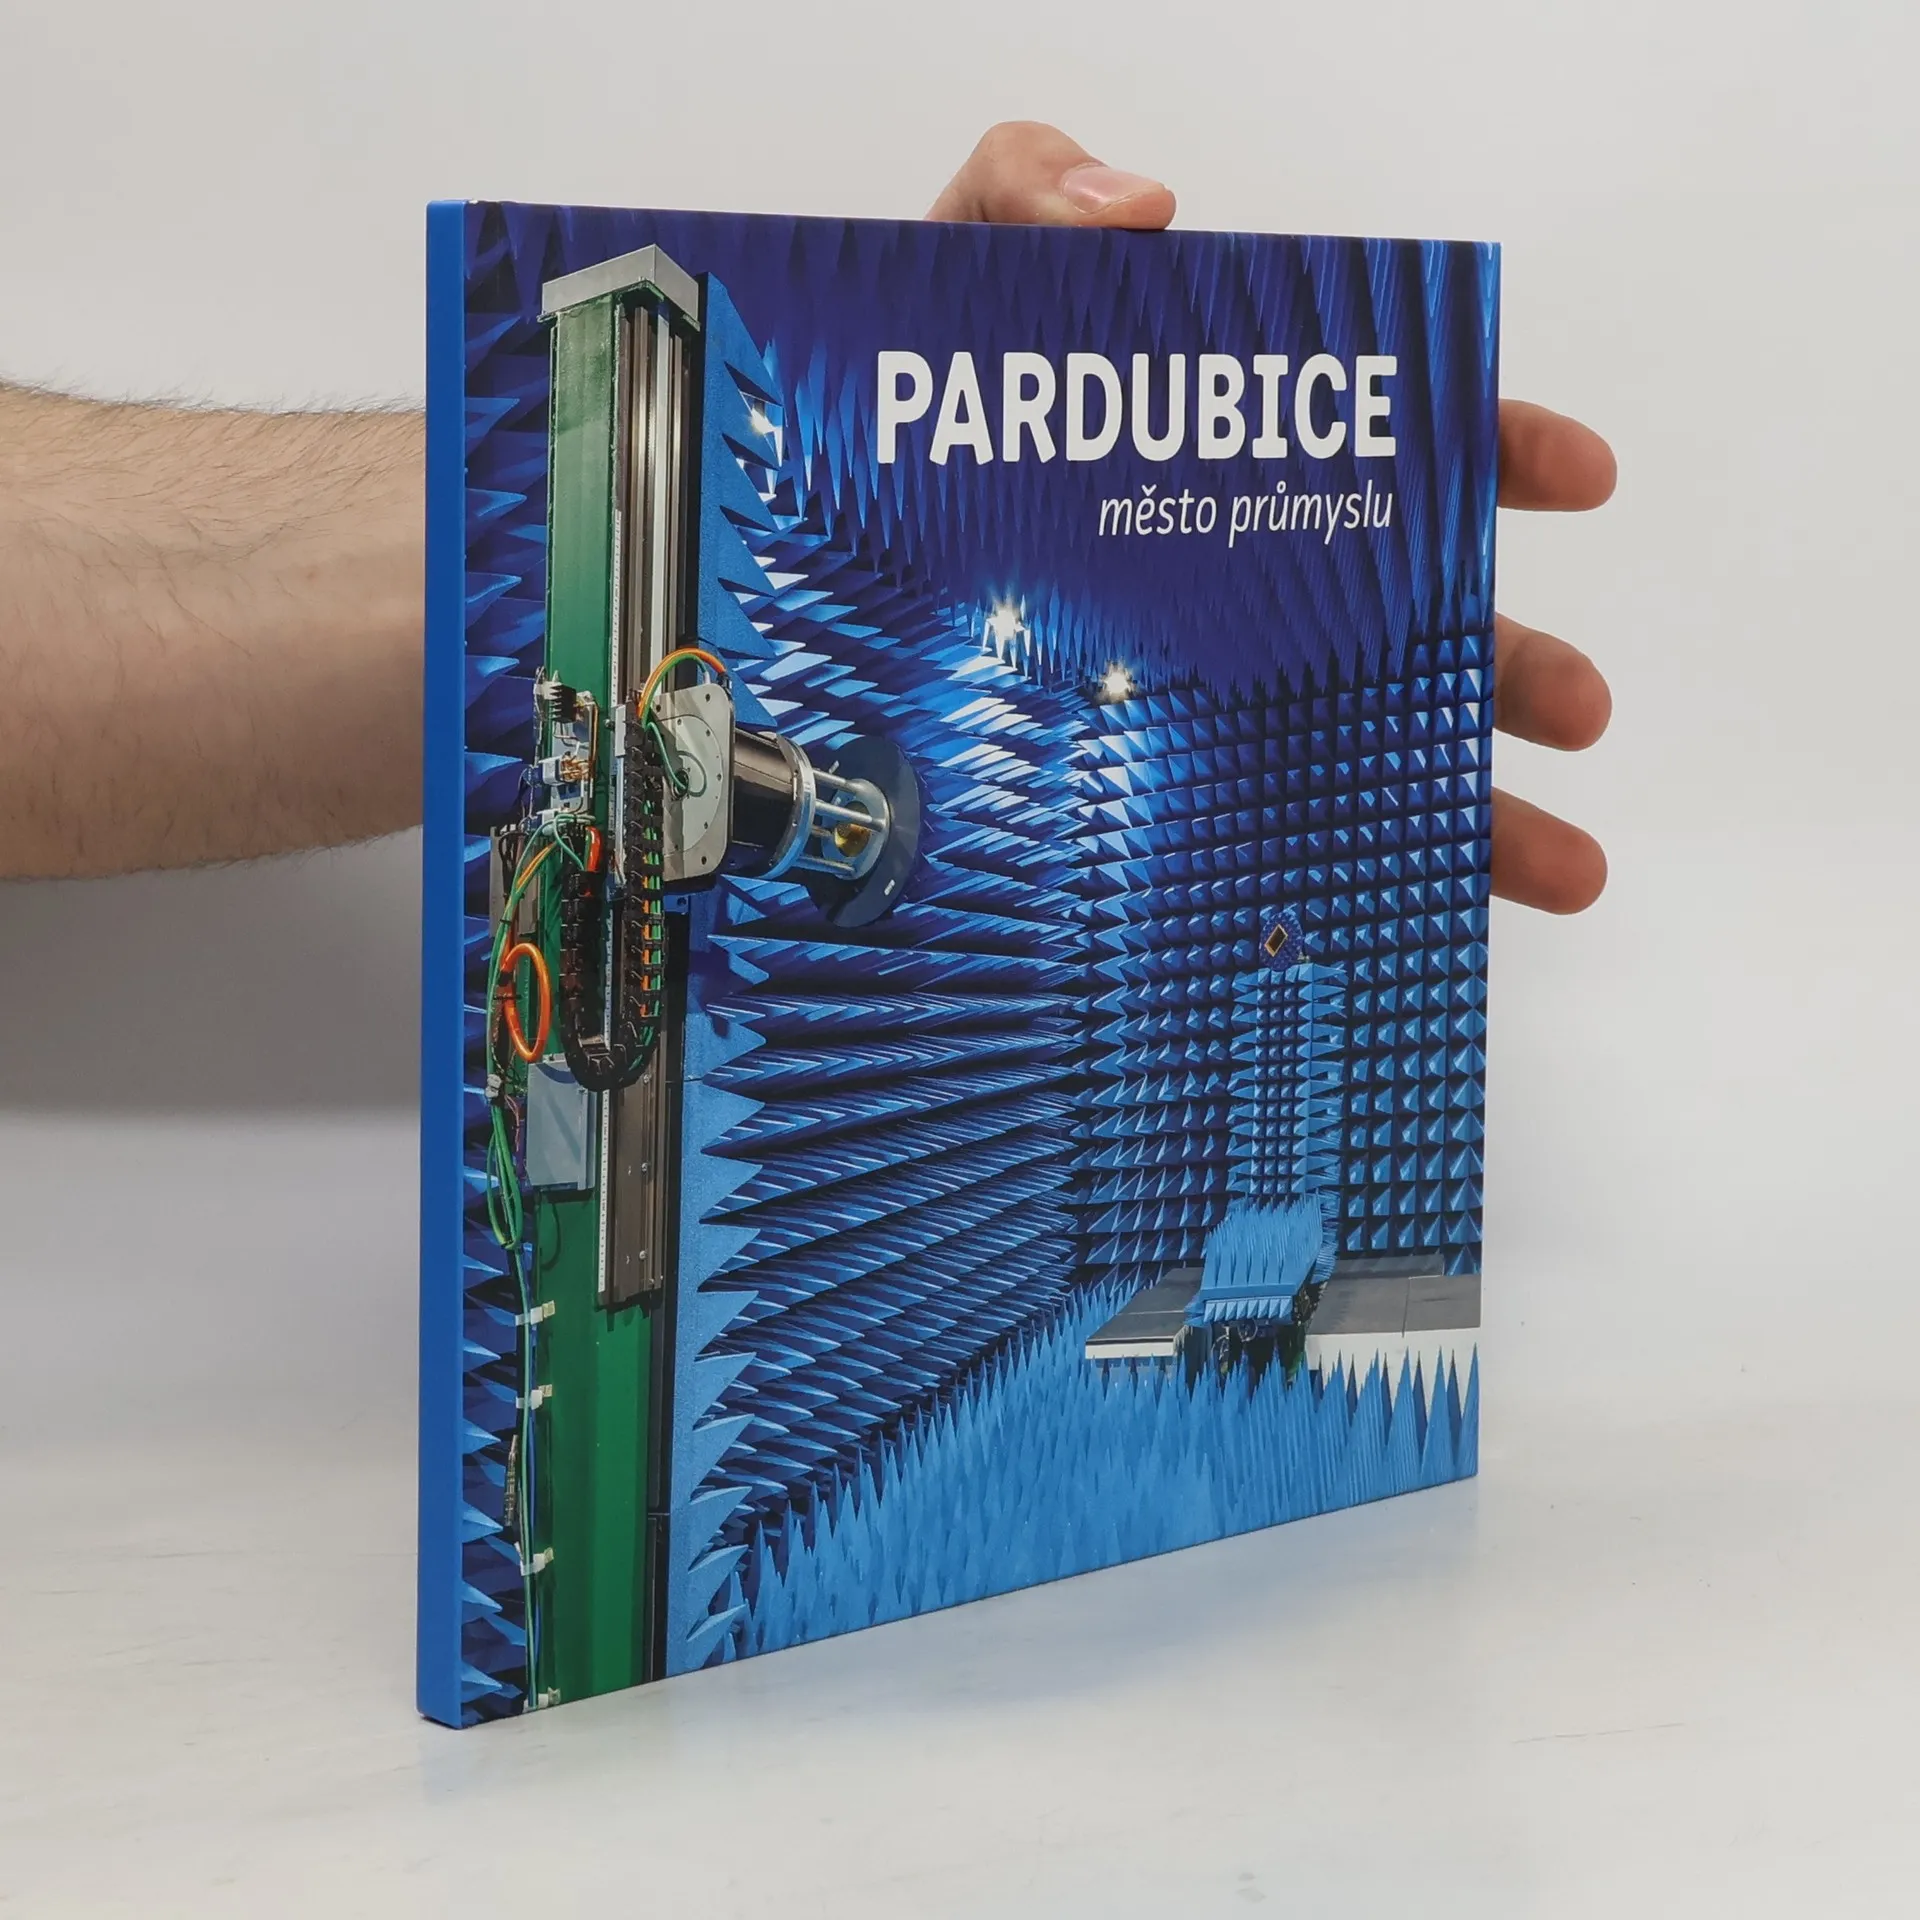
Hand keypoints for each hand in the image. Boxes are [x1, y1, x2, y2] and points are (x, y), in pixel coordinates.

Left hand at [930, 122, 1614, 914]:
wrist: (776, 546)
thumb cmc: (879, 406)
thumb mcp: (943, 264)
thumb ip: (1031, 193)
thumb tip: (1149, 207)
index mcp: (1220, 455)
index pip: (1384, 439)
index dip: (1485, 449)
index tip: (1573, 476)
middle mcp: (1229, 583)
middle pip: (1401, 622)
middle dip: (1507, 666)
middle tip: (1577, 709)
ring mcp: (1184, 693)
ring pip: (1351, 755)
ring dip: (1464, 813)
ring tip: (1553, 867)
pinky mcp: (1121, 786)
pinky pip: (1240, 845)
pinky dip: (1318, 893)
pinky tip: (1388, 940)